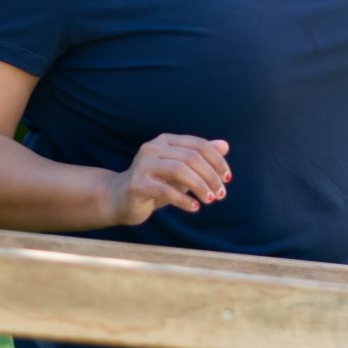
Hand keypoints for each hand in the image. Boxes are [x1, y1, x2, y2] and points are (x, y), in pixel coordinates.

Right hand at [107, 134, 228, 224]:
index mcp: (165, 140)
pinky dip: (183, 200)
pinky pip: (165, 190)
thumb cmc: (156, 184)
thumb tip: (225, 145)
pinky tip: (194, 208)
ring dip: (199, 186)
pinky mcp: (136, 184)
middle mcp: (152, 148)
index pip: (199, 145)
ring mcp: (142, 165)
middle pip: (191, 157)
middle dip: (210, 176)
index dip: (217, 161)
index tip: (227, 178)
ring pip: (179, 171)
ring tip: (210, 200)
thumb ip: (201, 157)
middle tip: (220, 193)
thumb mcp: (182, 170)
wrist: (120, 199)